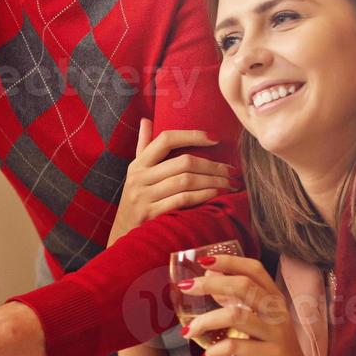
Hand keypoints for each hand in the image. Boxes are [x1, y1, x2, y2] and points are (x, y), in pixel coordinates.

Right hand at [107, 119, 233, 244]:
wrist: (124, 236)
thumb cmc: (137, 201)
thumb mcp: (136, 173)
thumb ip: (143, 146)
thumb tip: (146, 120)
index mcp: (138, 164)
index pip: (165, 139)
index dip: (192, 136)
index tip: (215, 138)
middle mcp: (139, 178)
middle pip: (183, 162)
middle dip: (212, 165)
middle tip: (231, 170)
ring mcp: (144, 197)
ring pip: (186, 181)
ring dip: (213, 181)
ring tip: (229, 184)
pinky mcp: (151, 214)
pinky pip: (183, 200)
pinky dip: (203, 196)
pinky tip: (216, 195)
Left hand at [181, 254, 323, 355]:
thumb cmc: (272, 350)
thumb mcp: (259, 322)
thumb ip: (238, 300)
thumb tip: (209, 278)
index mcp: (274, 300)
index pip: (255, 270)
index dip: (230, 261)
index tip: (203, 260)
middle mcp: (278, 313)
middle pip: (244, 286)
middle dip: (211, 283)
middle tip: (185, 286)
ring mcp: (277, 335)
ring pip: (237, 316)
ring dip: (206, 321)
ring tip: (188, 331)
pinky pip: (238, 347)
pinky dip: (217, 350)